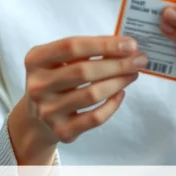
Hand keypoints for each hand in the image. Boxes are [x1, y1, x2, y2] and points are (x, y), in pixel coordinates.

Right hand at [9, 36, 146, 161]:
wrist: (37, 117)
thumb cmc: (57, 79)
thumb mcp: (61, 60)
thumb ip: (87, 51)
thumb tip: (126, 47)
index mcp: (35, 60)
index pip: (71, 47)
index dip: (103, 44)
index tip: (130, 44)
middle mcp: (37, 86)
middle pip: (83, 71)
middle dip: (117, 64)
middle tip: (140, 60)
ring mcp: (48, 111)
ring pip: (92, 94)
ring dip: (118, 82)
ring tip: (133, 74)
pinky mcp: (61, 131)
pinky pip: (95, 118)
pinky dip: (112, 105)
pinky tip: (121, 93)